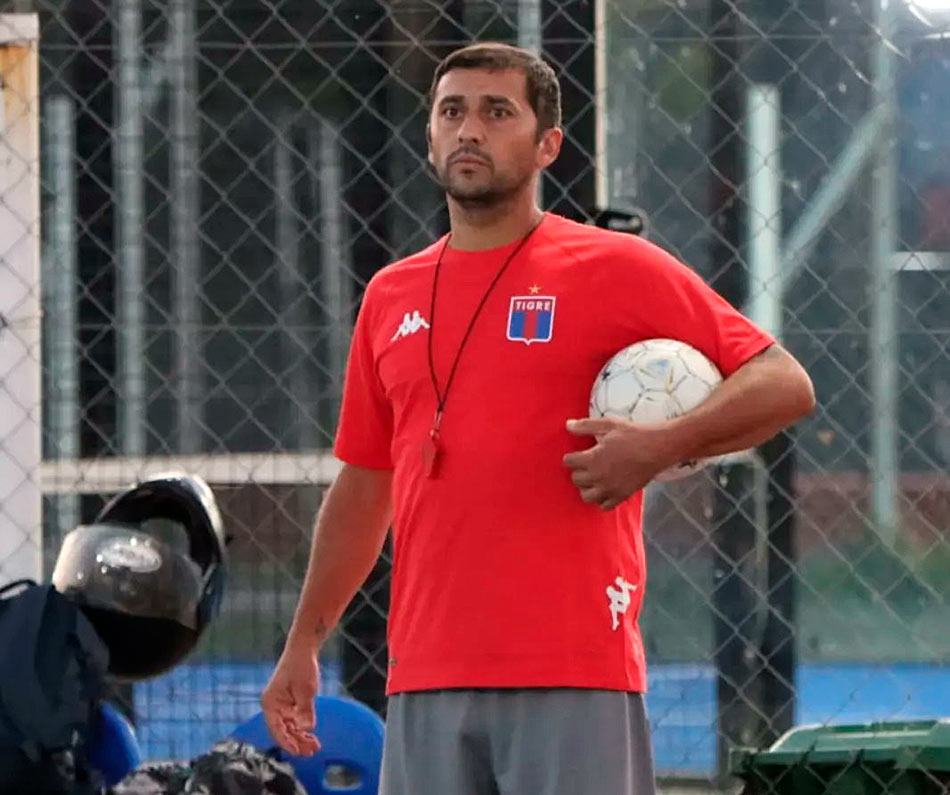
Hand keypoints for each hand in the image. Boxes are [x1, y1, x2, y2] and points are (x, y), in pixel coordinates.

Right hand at [261, 636, 320, 756]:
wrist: (303, 648)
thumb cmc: (301, 666)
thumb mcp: (306, 690)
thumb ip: (305, 711)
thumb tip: (307, 728)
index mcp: (271, 703)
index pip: (277, 730)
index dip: (288, 743)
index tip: (299, 752)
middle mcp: (273, 706)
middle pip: (283, 731)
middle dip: (297, 742)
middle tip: (312, 751)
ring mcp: (280, 705)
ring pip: (289, 727)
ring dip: (300, 737)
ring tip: (314, 746)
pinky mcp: (288, 703)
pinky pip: (293, 720)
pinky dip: (301, 728)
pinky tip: (311, 735)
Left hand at [563, 417, 676, 509]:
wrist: (657, 448)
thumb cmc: (633, 434)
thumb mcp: (608, 425)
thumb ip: (586, 426)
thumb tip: (568, 425)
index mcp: (592, 459)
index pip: (568, 462)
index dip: (572, 456)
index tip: (578, 454)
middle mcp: (598, 477)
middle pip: (575, 479)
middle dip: (578, 471)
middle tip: (587, 465)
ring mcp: (609, 489)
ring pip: (586, 496)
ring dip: (587, 488)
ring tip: (593, 479)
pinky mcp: (621, 496)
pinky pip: (604, 506)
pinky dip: (602, 499)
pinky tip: (605, 489)